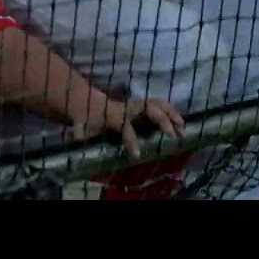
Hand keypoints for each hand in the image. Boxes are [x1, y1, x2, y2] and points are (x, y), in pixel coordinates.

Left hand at [70, 98, 184, 159]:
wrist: (89, 103)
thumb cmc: (87, 118)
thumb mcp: (80, 125)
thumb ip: (79, 130)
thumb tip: (75, 137)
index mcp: (114, 115)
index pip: (125, 126)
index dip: (130, 140)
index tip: (137, 155)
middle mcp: (128, 108)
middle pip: (148, 108)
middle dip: (161, 120)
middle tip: (172, 135)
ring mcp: (137, 105)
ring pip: (157, 103)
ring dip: (172, 114)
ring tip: (183, 129)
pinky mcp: (143, 106)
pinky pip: (161, 105)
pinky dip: (172, 112)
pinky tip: (182, 124)